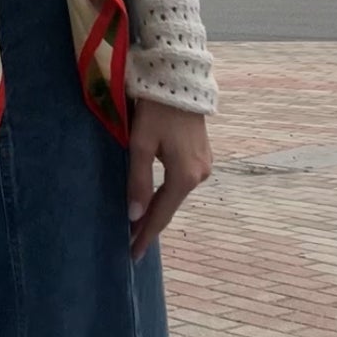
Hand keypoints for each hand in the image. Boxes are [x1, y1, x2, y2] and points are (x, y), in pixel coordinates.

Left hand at [127, 99, 211, 261]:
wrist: (181, 80)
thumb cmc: (156, 110)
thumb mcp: (140, 144)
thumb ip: (138, 180)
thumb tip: (135, 216)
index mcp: (184, 176)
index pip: (161, 215)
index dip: (146, 235)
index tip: (133, 255)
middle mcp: (199, 175)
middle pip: (170, 206)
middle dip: (150, 224)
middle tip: (132, 244)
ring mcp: (204, 165)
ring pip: (176, 193)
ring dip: (159, 207)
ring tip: (140, 223)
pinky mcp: (202, 154)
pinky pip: (181, 180)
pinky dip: (167, 192)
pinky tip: (156, 198)